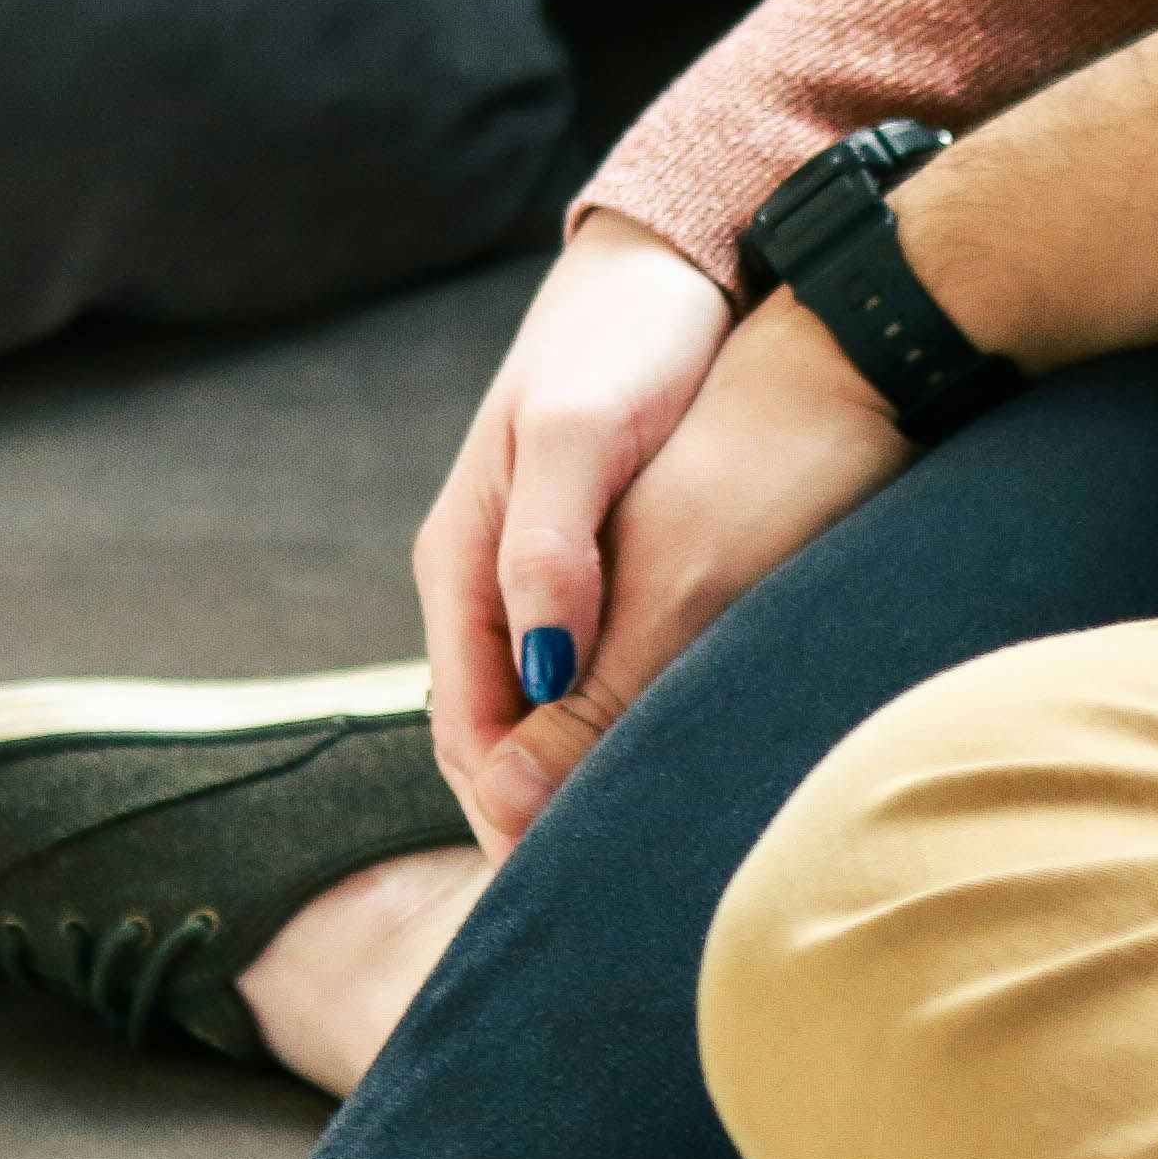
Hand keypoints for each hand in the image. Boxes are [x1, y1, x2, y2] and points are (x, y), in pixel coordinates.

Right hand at [444, 286, 915, 851]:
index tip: (568, 885)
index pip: (468, 727)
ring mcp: (554, 573)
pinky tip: (687, 766)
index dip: (512, 811)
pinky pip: (609, 677)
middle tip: (616, 902)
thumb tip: (536, 686)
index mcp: (465, 560)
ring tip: (654, 857)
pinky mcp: (616, 562)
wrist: (692, 256)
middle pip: (506, 737)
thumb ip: (550, 561)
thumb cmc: (633, 340)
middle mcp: (496, 578)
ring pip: (559, 714)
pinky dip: (633, 733)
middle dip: (545, 817)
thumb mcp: (580, 445)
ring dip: (591, 783)